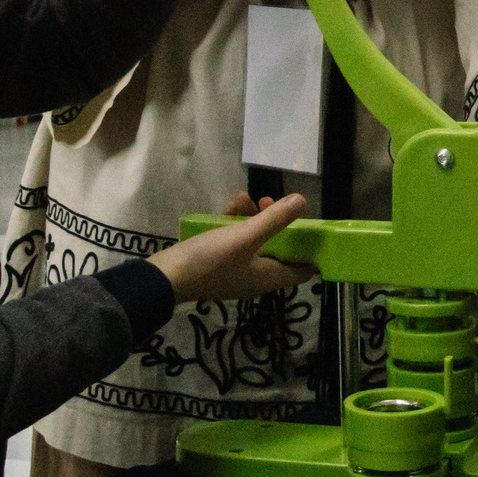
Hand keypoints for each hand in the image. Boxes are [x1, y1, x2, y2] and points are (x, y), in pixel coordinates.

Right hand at [151, 193, 318, 305]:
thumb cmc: (211, 260)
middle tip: (269, 202)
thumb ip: (274, 220)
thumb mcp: (245, 237)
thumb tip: (303, 202)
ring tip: (244, 198)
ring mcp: (236, 271)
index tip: (311, 226)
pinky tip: (229, 206)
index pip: (302, 270)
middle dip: (277, 223)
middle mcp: (256, 277)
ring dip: (253, 219)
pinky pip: (235, 242)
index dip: (309, 250)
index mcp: (269, 277)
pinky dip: (235, 225)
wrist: (166, 278)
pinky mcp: (219, 263)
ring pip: (255, 242)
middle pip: (278, 250)